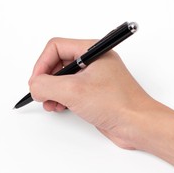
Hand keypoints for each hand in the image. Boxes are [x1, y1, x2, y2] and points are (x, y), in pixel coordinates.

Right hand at [29, 37, 165, 149]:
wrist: (138, 125)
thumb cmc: (118, 104)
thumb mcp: (74, 91)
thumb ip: (47, 85)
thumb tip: (35, 85)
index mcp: (92, 50)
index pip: (55, 47)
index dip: (41, 64)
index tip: (36, 82)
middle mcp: (94, 61)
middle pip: (58, 62)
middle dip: (46, 79)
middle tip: (41, 94)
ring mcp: (95, 77)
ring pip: (63, 78)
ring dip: (52, 90)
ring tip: (51, 103)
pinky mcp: (95, 93)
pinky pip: (71, 90)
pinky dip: (61, 98)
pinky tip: (60, 107)